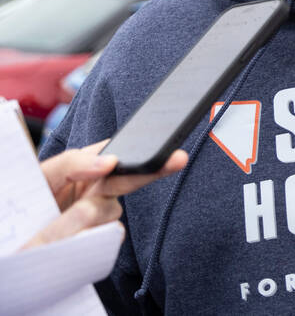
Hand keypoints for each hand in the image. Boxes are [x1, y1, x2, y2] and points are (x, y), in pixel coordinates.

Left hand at [21, 140, 186, 249]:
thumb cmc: (25, 205)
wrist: (15, 246)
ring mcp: (97, 216)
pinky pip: (107, 235)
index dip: (135, 149)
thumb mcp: (41, 177)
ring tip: (60, 224)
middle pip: (129, 178)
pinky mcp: (98, 239)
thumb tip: (109, 161)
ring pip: (110, 210)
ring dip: (90, 214)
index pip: (114, 151)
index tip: (152, 148)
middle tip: (178, 159)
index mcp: (84, 167)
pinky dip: (92, 235)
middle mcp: (95, 189)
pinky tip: (71, 237)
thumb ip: (71, 163)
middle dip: (154, 169)